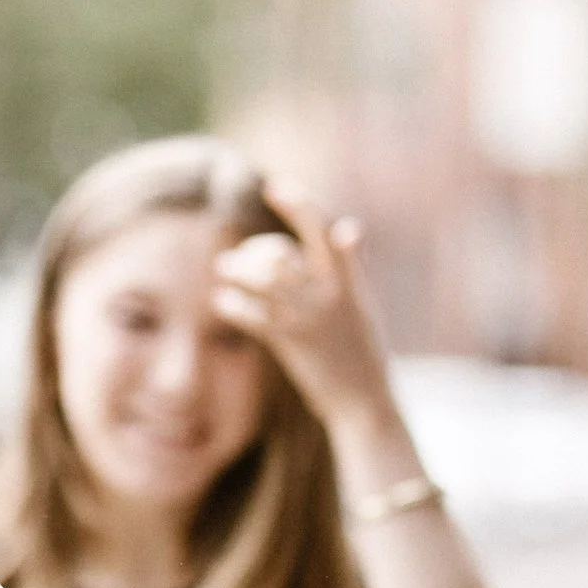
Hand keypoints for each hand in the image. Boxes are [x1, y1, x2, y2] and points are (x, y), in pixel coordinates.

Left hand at [211, 178, 395, 432]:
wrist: (364, 399)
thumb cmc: (360, 352)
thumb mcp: (358, 308)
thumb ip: (342, 277)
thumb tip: (327, 248)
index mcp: (348, 280)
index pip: (322, 230)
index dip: (298, 205)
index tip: (275, 188)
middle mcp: (329, 293)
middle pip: (283, 254)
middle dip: (255, 249)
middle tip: (237, 254)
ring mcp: (308, 317)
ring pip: (261, 281)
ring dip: (237, 272)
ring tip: (223, 269)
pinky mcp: (290, 341)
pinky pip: (251, 316)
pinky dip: (232, 306)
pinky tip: (222, 302)